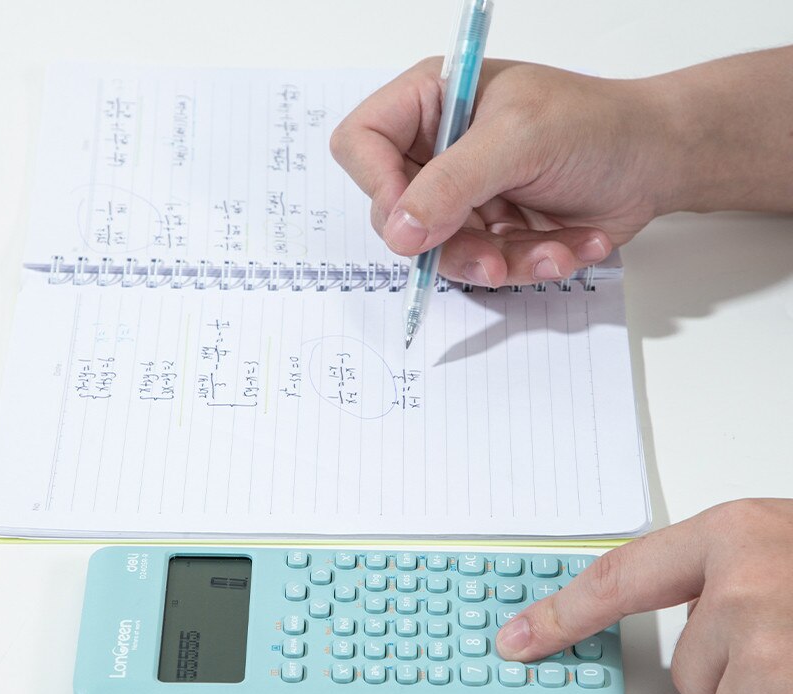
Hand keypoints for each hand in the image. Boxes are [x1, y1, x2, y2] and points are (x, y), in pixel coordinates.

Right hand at [330, 58, 678, 285]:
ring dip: (499, 261)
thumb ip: (451, 184)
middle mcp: (439, 150)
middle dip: (453, 243)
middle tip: (494, 256)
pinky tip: (568, 246)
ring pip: (441, 252)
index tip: (416, 223)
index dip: (378, 187)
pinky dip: (526, 266)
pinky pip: (483, 266)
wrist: (656, 161)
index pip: (362, 143)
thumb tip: (398, 232)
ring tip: (551, 251)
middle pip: (398, 214)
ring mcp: (464, 195)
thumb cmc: (597, 126)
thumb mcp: (520, 141)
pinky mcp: (490, 231)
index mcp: (433, 102)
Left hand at [496, 499, 792, 693]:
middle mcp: (745, 590)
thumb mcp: (783, 547)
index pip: (619, 577)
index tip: (516, 641)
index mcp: (735, 534)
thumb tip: (672, 621)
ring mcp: (777, 657)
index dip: (561, 614)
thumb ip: (722, 572)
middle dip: (737, 671)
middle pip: (687, 669)